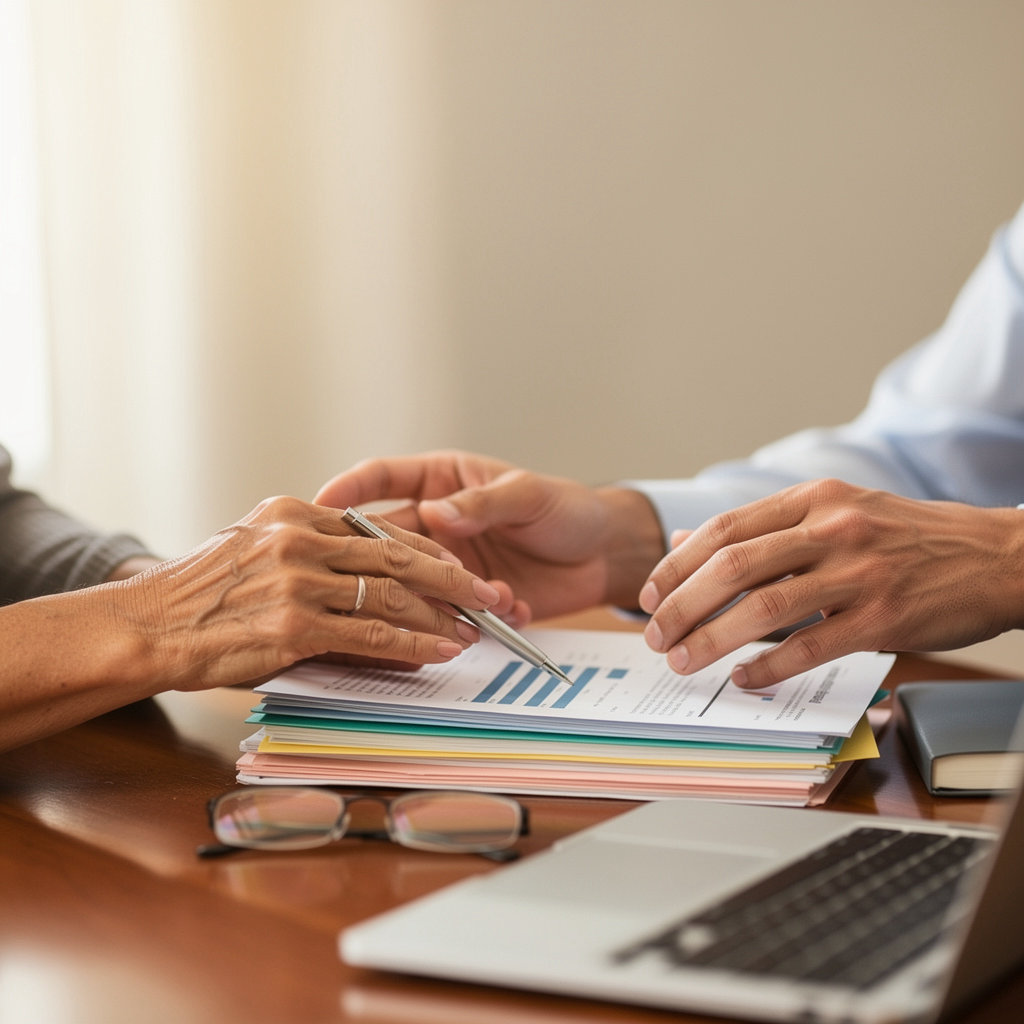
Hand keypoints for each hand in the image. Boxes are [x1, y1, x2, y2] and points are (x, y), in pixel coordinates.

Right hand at [120, 495, 502, 690]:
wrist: (148, 626)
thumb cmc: (197, 594)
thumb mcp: (252, 549)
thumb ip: (306, 551)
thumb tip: (355, 572)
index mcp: (294, 513)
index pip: (379, 528)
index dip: (426, 547)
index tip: (456, 561)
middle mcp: (301, 539)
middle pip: (397, 556)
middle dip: (451, 576)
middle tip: (485, 592)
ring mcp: (299, 581)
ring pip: (392, 596)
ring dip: (440, 615)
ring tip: (472, 628)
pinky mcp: (296, 625)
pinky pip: (372, 635)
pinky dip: (413, 644)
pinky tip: (438, 652)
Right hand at [314, 450, 665, 620]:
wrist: (603, 552)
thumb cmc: (565, 507)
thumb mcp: (527, 495)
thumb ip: (483, 503)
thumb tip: (436, 513)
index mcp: (441, 483)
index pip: (381, 479)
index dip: (348, 488)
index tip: (318, 502)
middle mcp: (436, 526)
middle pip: (387, 541)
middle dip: (391, 561)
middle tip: (395, 577)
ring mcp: (448, 566)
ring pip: (416, 586)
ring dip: (439, 598)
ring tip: (477, 600)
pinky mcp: (469, 601)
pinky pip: (455, 616)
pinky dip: (477, 620)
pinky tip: (512, 611)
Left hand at [638, 478, 1023, 687]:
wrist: (997, 556)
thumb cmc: (906, 537)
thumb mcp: (834, 512)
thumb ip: (762, 528)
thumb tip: (686, 541)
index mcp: (813, 498)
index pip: (724, 529)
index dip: (676, 565)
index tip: (648, 595)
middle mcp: (832, 528)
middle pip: (732, 567)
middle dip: (681, 606)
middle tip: (655, 637)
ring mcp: (859, 572)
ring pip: (764, 608)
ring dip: (711, 639)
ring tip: (683, 661)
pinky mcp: (884, 617)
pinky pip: (811, 647)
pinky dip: (768, 667)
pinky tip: (744, 678)